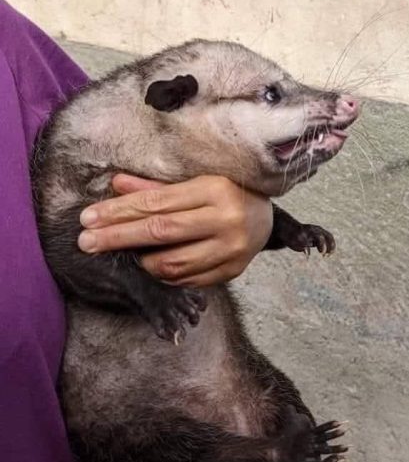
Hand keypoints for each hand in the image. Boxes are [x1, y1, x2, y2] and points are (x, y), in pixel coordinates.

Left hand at [77, 174, 273, 286]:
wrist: (268, 217)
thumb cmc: (227, 192)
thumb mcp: (195, 182)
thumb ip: (156, 187)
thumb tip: (116, 185)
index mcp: (215, 189)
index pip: (157, 203)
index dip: (120, 211)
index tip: (89, 218)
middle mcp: (226, 219)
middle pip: (160, 232)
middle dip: (118, 237)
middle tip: (86, 241)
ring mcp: (231, 249)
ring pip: (172, 263)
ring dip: (142, 261)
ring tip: (128, 254)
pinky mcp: (233, 271)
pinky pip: (187, 280)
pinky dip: (164, 275)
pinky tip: (153, 266)